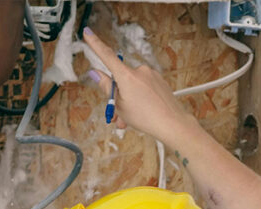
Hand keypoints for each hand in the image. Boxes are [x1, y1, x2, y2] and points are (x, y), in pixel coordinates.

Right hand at [82, 28, 196, 139]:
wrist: (173, 124)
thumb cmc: (147, 117)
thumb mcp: (119, 105)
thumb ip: (107, 87)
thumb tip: (97, 74)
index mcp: (126, 75)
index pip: (106, 55)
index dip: (95, 44)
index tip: (87, 33)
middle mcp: (140, 71)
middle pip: (121, 79)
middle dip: (117, 96)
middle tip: (117, 114)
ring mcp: (151, 75)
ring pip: (133, 86)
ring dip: (129, 101)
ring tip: (129, 119)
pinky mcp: (160, 81)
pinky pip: (144, 88)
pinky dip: (141, 99)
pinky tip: (142, 112)